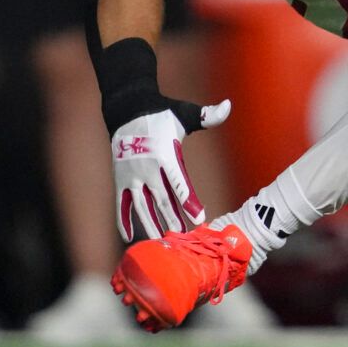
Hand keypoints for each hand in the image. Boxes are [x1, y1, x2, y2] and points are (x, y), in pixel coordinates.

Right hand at [111, 99, 230, 239]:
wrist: (128, 109)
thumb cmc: (162, 115)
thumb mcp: (185, 113)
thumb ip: (207, 116)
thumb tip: (228, 106)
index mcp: (165, 154)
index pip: (179, 182)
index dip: (189, 201)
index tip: (199, 217)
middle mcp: (147, 168)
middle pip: (161, 199)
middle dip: (172, 218)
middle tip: (184, 236)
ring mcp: (131, 176)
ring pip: (141, 205)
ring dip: (151, 224)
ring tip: (161, 240)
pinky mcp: (119, 179)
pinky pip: (121, 203)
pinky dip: (123, 220)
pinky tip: (129, 237)